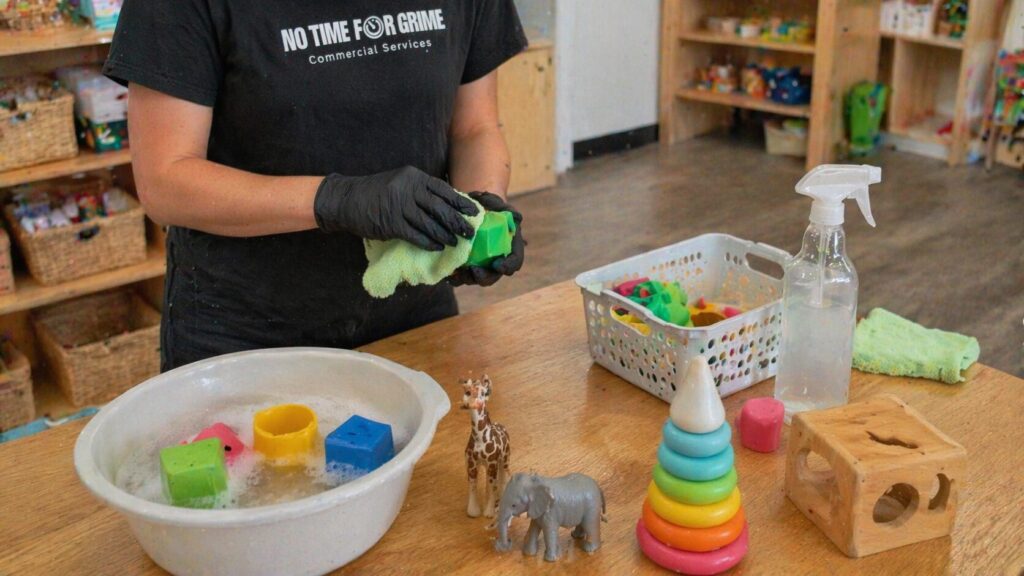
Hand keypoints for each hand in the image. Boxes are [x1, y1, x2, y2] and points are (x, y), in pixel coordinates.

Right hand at [314, 166, 478, 250]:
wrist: (347, 199)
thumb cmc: (378, 192)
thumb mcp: (401, 182)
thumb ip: (422, 190)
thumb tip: (449, 205)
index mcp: (414, 177)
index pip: (443, 190)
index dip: (460, 202)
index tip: (474, 213)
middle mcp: (407, 189)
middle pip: (440, 207)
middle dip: (457, 222)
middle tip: (470, 232)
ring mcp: (398, 206)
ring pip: (429, 223)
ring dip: (445, 235)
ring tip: (456, 242)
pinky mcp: (390, 223)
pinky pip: (415, 235)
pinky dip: (428, 242)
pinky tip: (437, 247)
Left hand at [449, 191, 524, 286]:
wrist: (476, 210)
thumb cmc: (489, 207)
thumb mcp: (496, 202)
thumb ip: (497, 205)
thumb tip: (500, 209)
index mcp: (509, 248)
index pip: (514, 262)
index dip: (508, 266)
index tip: (498, 265)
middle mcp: (496, 260)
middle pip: (493, 276)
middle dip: (484, 277)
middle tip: (475, 272)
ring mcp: (481, 265)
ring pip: (475, 279)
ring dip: (466, 279)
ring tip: (457, 274)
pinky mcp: (466, 266)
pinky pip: (460, 277)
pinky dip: (454, 277)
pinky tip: (447, 274)